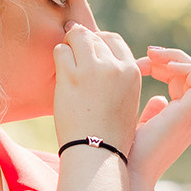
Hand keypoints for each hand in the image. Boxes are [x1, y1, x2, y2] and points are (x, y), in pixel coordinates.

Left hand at [53, 23, 142, 153]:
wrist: (96, 153)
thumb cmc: (109, 133)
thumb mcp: (126, 101)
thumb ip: (117, 77)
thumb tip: (99, 56)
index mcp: (132, 72)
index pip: (113, 40)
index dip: (98, 42)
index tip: (88, 52)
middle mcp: (115, 67)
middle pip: (94, 36)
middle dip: (82, 42)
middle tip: (72, 52)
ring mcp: (93, 69)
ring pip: (77, 37)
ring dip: (69, 47)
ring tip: (66, 64)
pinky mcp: (71, 76)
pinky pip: (61, 50)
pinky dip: (58, 57)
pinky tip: (59, 74)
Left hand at [130, 46, 190, 189]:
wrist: (128, 173)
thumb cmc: (125, 154)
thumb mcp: (136, 126)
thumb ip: (150, 113)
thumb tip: (159, 98)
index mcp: (179, 120)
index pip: (181, 83)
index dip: (162, 68)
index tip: (138, 63)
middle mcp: (190, 117)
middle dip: (169, 60)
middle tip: (147, 53)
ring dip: (176, 59)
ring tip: (153, 55)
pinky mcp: (189, 114)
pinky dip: (184, 67)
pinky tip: (162, 65)